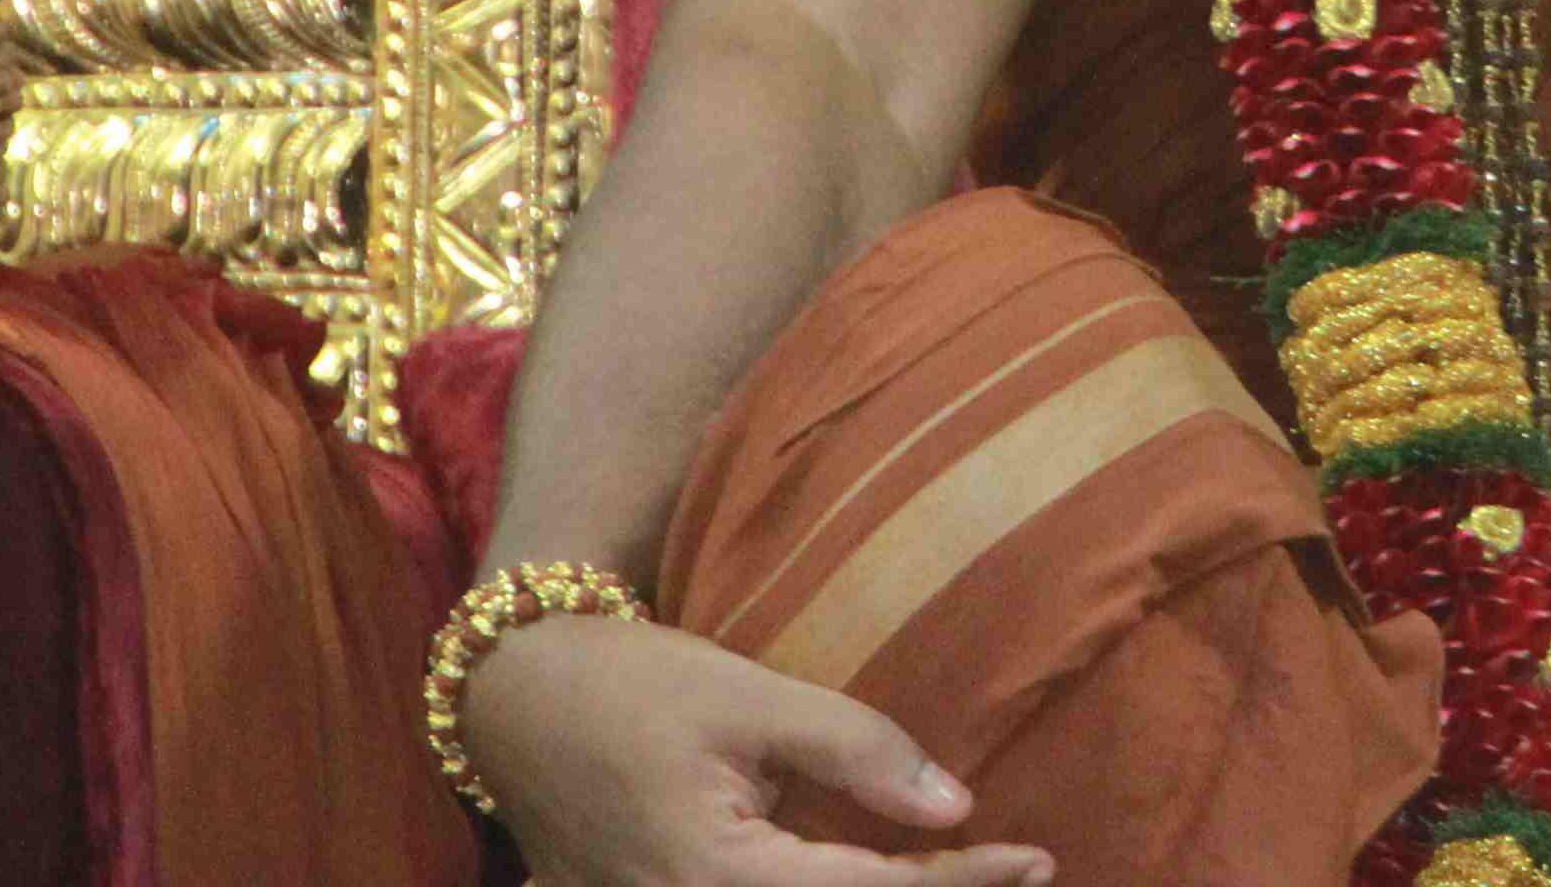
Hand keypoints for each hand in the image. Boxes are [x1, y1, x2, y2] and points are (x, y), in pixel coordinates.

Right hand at [460, 611, 1058, 886]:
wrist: (514, 696)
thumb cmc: (632, 682)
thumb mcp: (750, 697)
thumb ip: (853, 749)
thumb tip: (953, 804)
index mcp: (719, 877)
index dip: (962, 882)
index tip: (1037, 859)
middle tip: (1015, 874)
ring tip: (957, 876)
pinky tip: (873, 875)